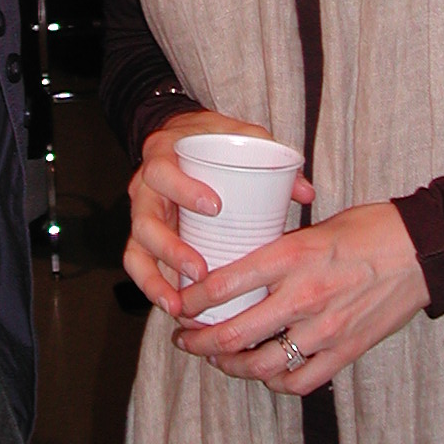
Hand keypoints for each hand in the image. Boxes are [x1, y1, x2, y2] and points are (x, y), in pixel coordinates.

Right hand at [122, 109, 314, 317]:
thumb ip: (268, 155)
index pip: (162, 172)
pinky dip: (152, 288)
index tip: (215, 206)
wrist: (178, 136)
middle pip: (145, 222)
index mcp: (163, 157)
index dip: (183, 190)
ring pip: (137, 251)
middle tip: (201, 271)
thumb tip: (306, 192)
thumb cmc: (208, 138)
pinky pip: (138, 265)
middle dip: (170, 250)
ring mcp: (142, 215)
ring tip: (180, 306)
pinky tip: (174, 308)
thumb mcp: (237, 135)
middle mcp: (144, 189)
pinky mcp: (144, 238)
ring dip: (156, 280)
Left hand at [171, 201, 429, 391]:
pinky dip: (275, 382)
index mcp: (292, 255)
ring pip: (261, 364)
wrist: (424, 250)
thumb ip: (279, 249)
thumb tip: (242, 262)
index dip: (192, 300)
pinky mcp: (346, 351)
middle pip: (234, 334)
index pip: (225, 285)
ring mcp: (325, 329)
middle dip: (199, 342)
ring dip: (231, 366)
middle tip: (184, 339)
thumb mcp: (315, 226)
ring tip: (217, 359)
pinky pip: (299, 380)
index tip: (178, 303)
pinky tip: (264, 372)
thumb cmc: (370, 229)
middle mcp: (303, 295)